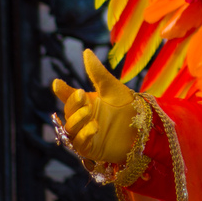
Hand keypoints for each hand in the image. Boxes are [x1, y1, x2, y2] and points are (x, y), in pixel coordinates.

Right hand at [51, 49, 137, 163]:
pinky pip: (81, 144)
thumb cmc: (127, 106)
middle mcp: (82, 118)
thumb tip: (86, 51)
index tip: (57, 83)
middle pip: (69, 111)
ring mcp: (84, 134)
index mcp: (85, 103)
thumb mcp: (113, 88)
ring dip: (77, 120)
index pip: (69, 96)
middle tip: (81, 94)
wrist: (144, 128)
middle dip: (73, 104)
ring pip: (71, 128)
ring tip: (89, 111)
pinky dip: (85, 135)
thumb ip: (98, 73)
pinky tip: (94, 127)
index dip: (62, 90)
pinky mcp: (91, 149)